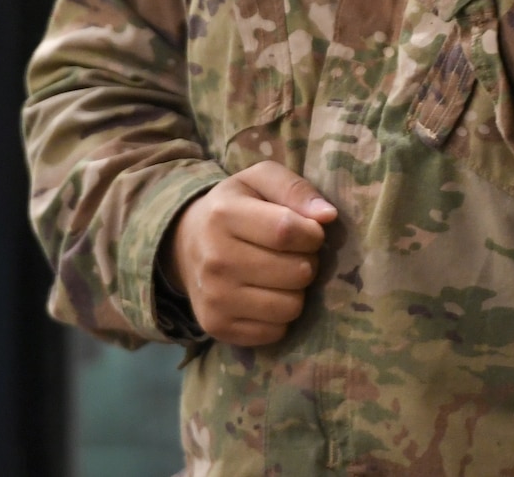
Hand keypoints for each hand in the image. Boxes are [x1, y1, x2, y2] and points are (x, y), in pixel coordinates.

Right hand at [166, 161, 336, 346]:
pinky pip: (276, 331)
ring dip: (296, 291)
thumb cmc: (236, 207)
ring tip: (280, 274)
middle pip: (297, 272)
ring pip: (291, 307)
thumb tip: (328, 216)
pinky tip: (266, 295)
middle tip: (292, 253)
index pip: (288, 231)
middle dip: (307, 261)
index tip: (310, 231)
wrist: (186, 244)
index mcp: (224, 215)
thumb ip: (295, 188)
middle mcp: (215, 260)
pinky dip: (279, 316)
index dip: (313, 233)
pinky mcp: (217, 327)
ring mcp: (214, 298)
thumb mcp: (260, 181)